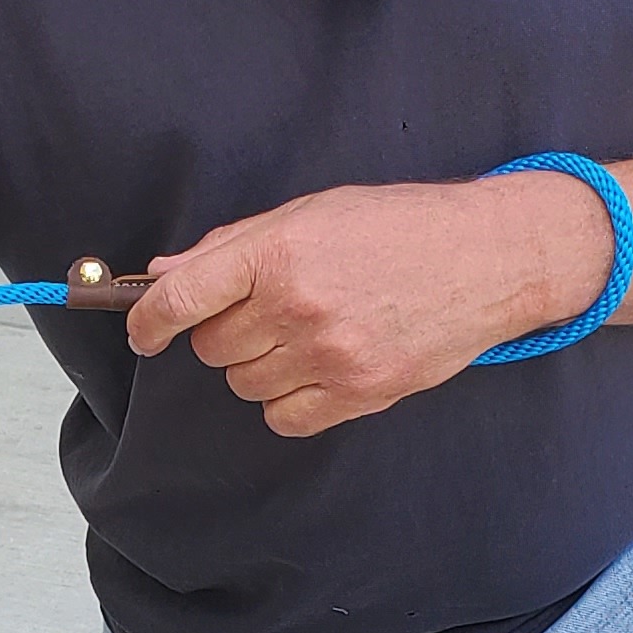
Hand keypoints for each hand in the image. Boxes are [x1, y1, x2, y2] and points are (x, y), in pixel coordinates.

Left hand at [126, 175, 613, 435]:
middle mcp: (298, 305)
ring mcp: (330, 354)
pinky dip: (288, 402)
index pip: (182, 297)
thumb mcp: (312, 212)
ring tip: (306, 333)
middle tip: (269, 310)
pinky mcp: (360, 392)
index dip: (148, 321)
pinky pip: (284, 419)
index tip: (142, 332)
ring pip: (244, 384)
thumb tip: (162, 275)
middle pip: (212, 348)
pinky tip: (318, 369)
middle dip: (226, 331)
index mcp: (279, 251)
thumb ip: (233, 246)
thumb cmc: (400, 226)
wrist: (489, 256)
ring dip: (258, 365)